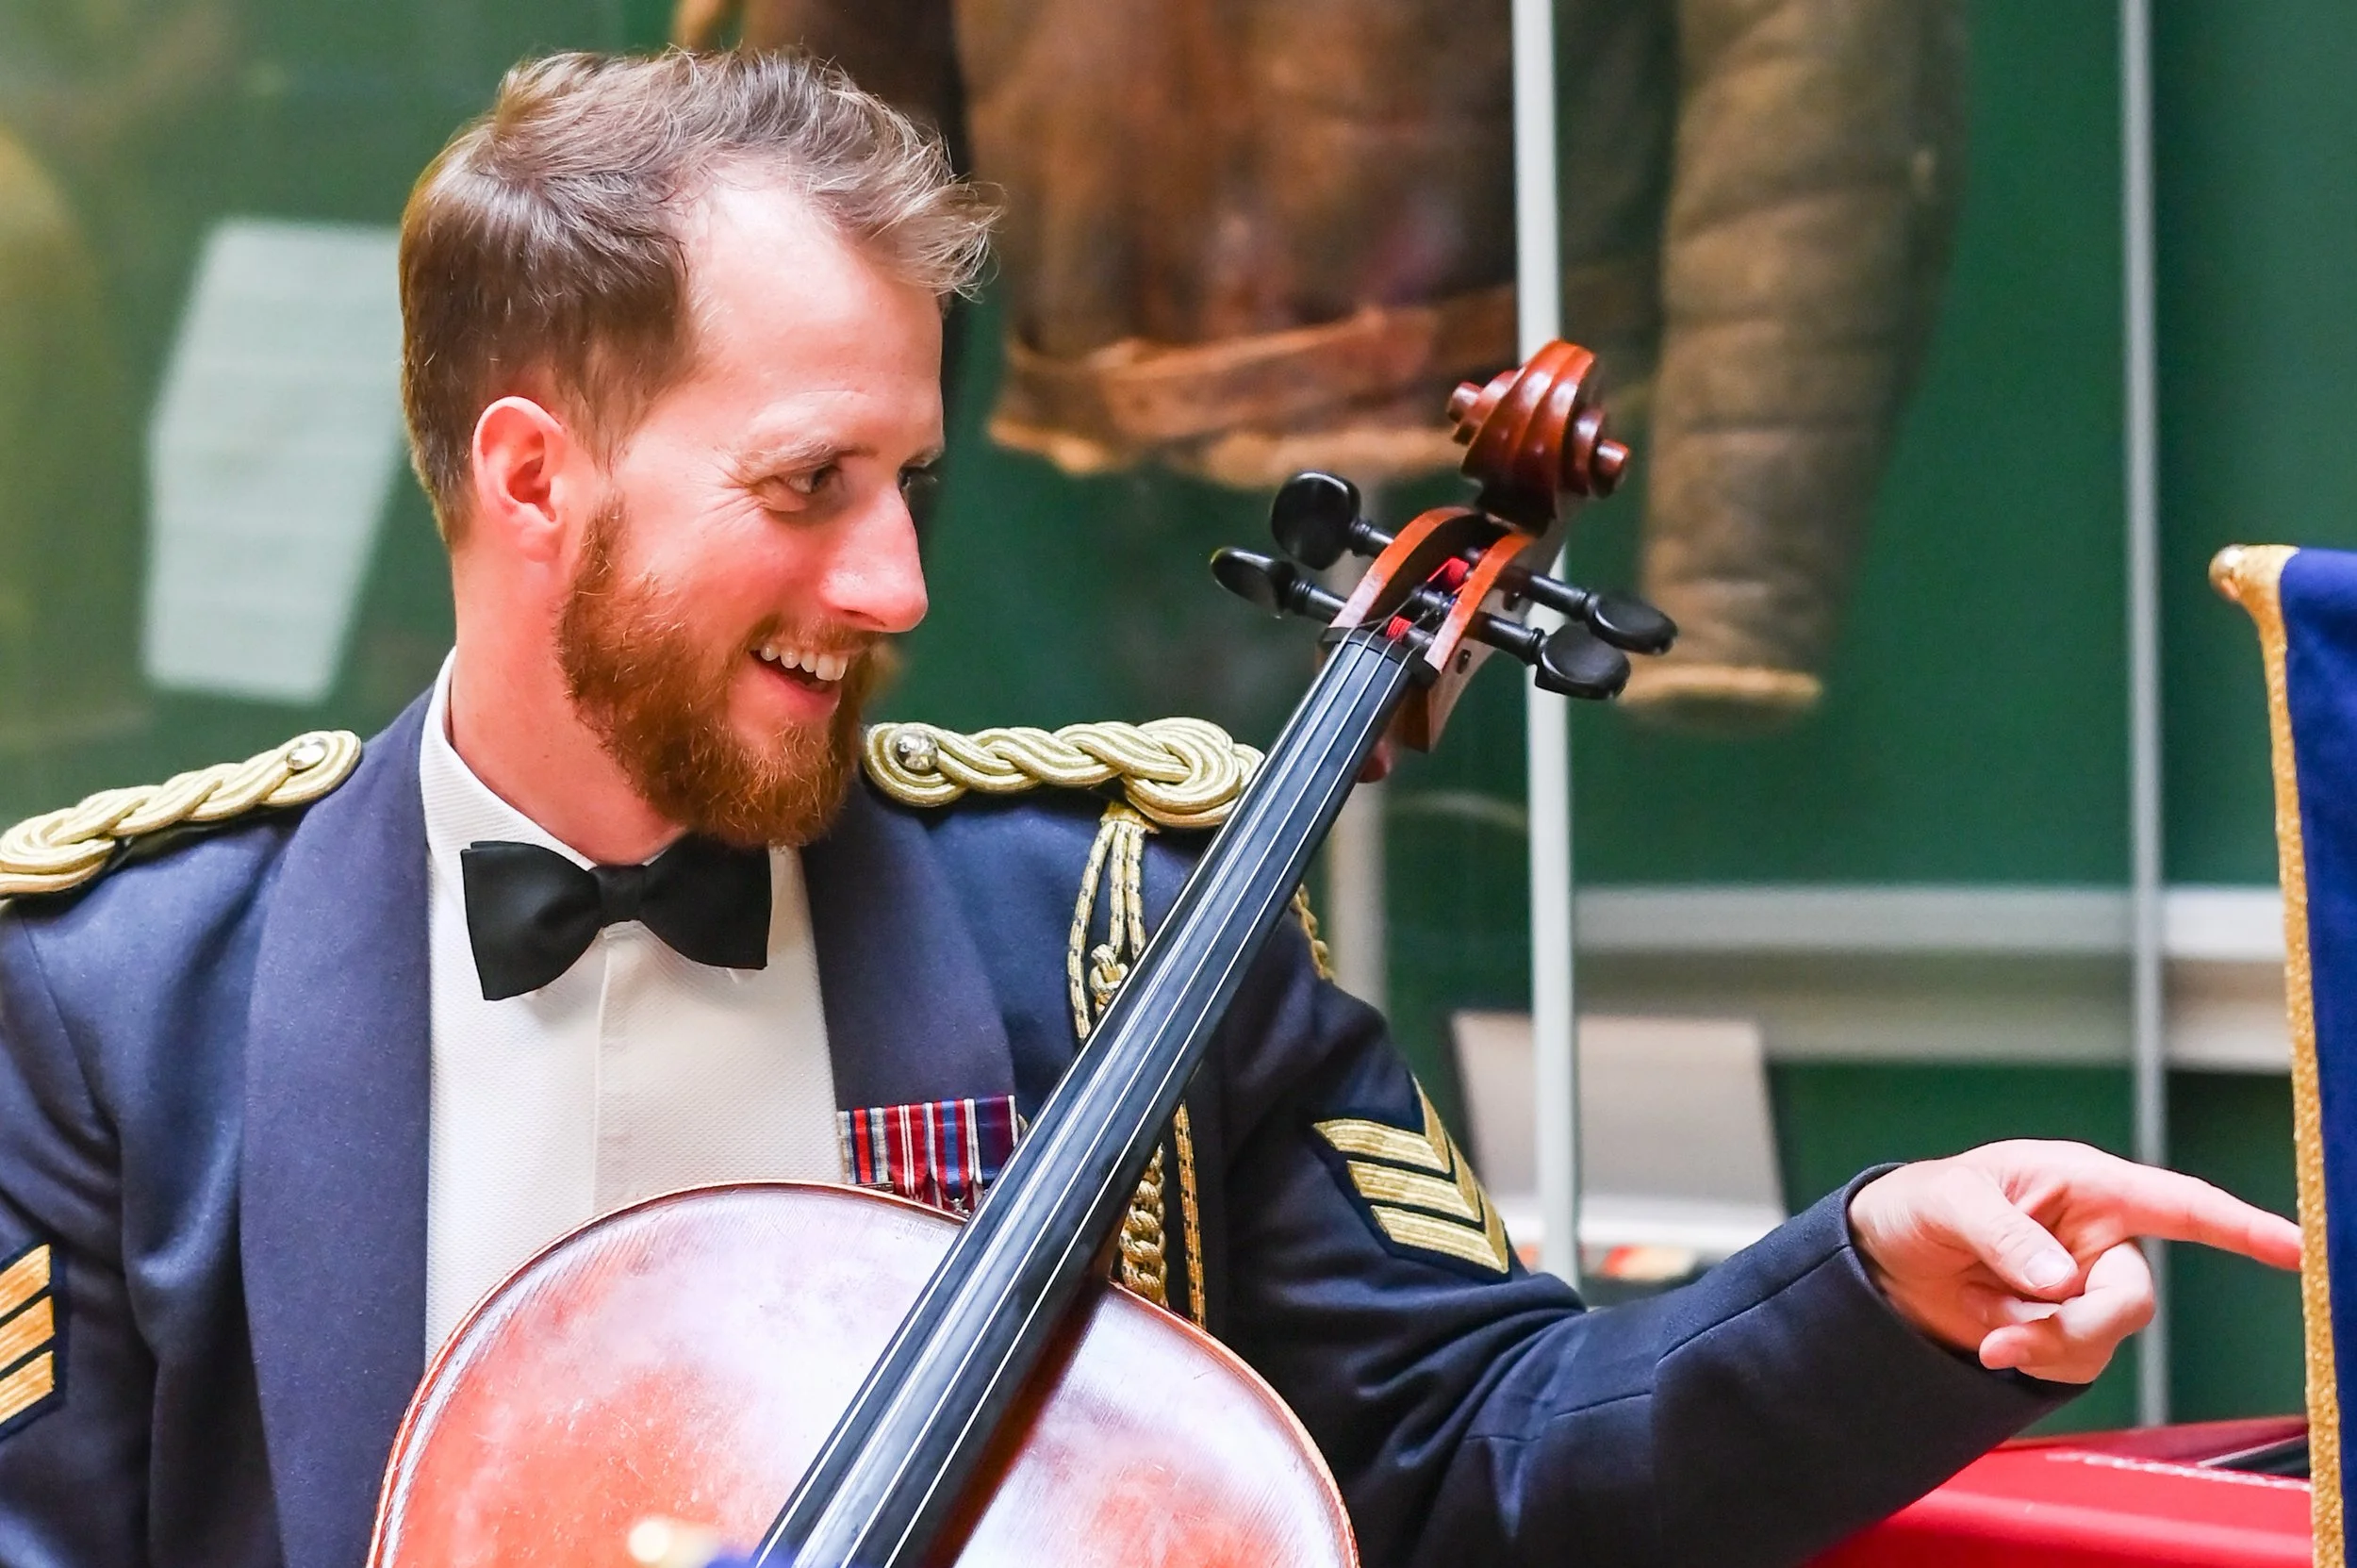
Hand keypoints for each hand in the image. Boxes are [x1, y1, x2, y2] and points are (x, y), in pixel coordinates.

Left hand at [1847, 1140, 2301, 1383]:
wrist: (1885, 1259)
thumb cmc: (1923, 1204)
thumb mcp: (1949, 1201)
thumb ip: (2002, 1234)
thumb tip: (2059, 1280)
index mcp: (2086, 1184)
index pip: (2178, 1204)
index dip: (2241, 1227)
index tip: (2298, 1250)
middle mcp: (2100, 1238)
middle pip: (2132, 1299)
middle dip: (2072, 1326)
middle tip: (2003, 1335)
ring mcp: (2086, 1288)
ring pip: (2102, 1340)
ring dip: (2038, 1342)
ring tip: (1980, 1316)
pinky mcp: (2067, 1330)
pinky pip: (2075, 1364)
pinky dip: (2028, 1358)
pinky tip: (1989, 1332)